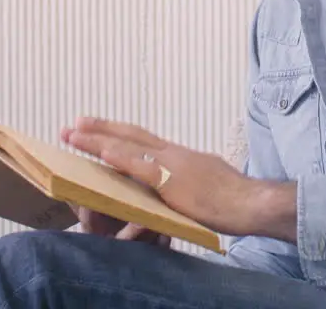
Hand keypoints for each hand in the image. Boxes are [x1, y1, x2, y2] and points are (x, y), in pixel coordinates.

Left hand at [61, 117, 295, 240]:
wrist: (252, 203)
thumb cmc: (236, 199)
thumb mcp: (207, 183)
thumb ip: (187, 182)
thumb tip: (177, 187)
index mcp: (181, 155)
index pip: (143, 139)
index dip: (118, 132)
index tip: (95, 126)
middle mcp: (173, 153)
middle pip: (130, 134)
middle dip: (100, 129)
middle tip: (73, 124)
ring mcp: (173, 165)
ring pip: (128, 146)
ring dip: (98, 140)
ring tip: (73, 134)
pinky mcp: (174, 181)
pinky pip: (142, 167)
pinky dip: (120, 158)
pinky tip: (102, 152)